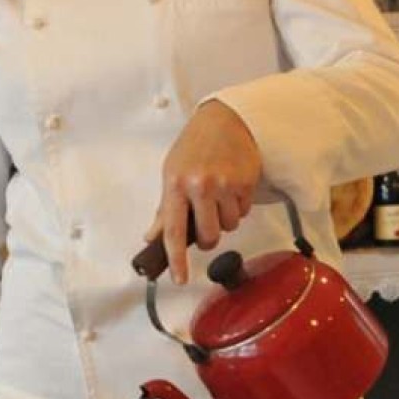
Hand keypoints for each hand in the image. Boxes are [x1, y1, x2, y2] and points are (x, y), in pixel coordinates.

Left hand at [146, 100, 262, 282]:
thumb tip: (152, 237)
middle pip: (209, 236)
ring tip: (220, 195)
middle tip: (207, 221)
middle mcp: (200, 186)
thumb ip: (165, 209)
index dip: (176, 260)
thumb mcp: (171, 172)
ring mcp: (225, 184)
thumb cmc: (194, 147)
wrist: (225, 119)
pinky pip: (245, 212)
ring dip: (226, 218)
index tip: (180, 279)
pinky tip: (233, 187)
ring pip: (230, 226)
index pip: (173, 231)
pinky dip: (239, 206)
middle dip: (209, 236)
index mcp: (175, 185)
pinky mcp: (246, 182)